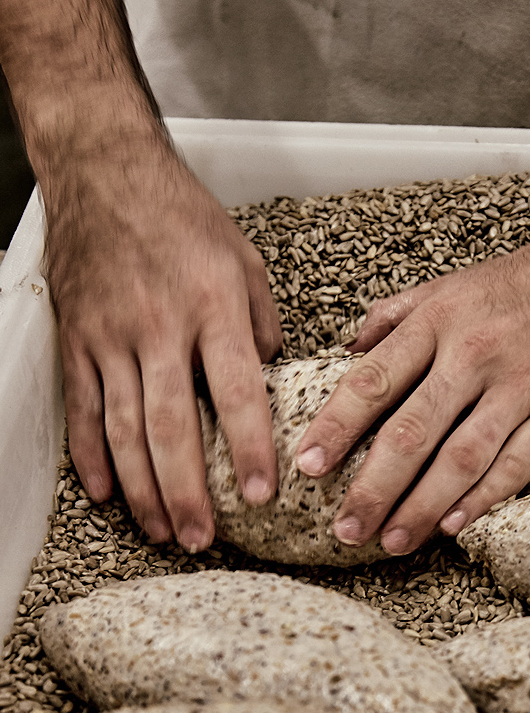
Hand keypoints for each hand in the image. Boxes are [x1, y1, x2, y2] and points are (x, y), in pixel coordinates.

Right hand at [43, 137, 281, 551]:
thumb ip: (263, 323)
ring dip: (143, 489)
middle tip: (203, 538)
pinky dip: (91, 457)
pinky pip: (83, 409)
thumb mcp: (246, 261)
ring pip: (124, 429)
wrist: (107, 175)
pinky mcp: (77, 340)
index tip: (262, 493)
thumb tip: (269, 376)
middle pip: (171, 426)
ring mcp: (110, 336)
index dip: (250, 448)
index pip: (236, 391)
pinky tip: (106, 493)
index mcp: (211, 306)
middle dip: (188, 490)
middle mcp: (159, 327)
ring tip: (164, 530)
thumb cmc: (183, 216)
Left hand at [296, 191, 529, 554]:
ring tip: (390, 540)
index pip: (374, 380)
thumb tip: (347, 349)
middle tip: (344, 528)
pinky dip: (481, 499)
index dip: (335, 427)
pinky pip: (517, 465)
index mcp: (440, 320)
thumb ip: (396, 314)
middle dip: (371, 486)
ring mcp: (524, 383)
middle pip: (411, 431)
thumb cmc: (524, 282)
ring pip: (461, 458)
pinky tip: (452, 524)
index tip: (307, 466)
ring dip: (420, 506)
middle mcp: (476, 352)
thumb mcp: (453, 283)